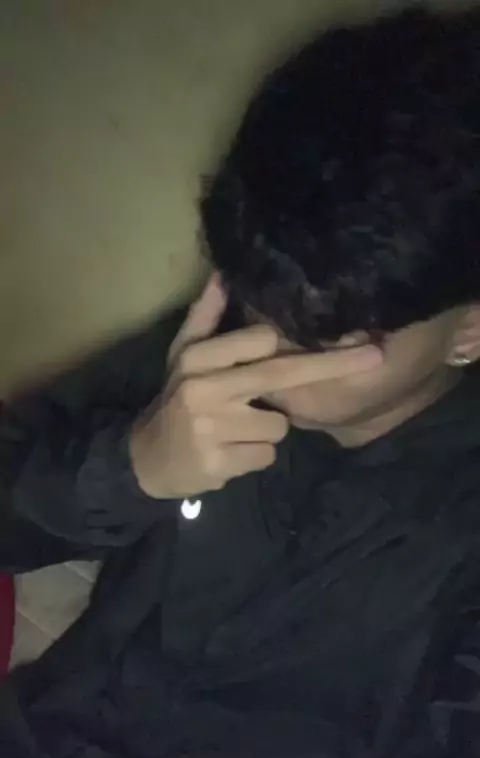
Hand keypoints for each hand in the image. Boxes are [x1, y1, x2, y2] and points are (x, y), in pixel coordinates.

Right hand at [130, 275, 380, 499]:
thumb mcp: (182, 355)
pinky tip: (230, 452)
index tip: (311, 342)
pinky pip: (267, 455)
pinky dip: (256, 456)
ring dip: (265, 430)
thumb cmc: (176, 399)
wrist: (147, 458)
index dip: (284, 345)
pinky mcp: (219, 464)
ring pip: (279, 426)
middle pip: (282, 374)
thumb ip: (205, 316)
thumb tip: (223, 273)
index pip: (261, 341)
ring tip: (235, 430)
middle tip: (376, 356)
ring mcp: (212, 428)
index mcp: (197, 359)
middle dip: (334, 365)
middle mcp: (204, 388)